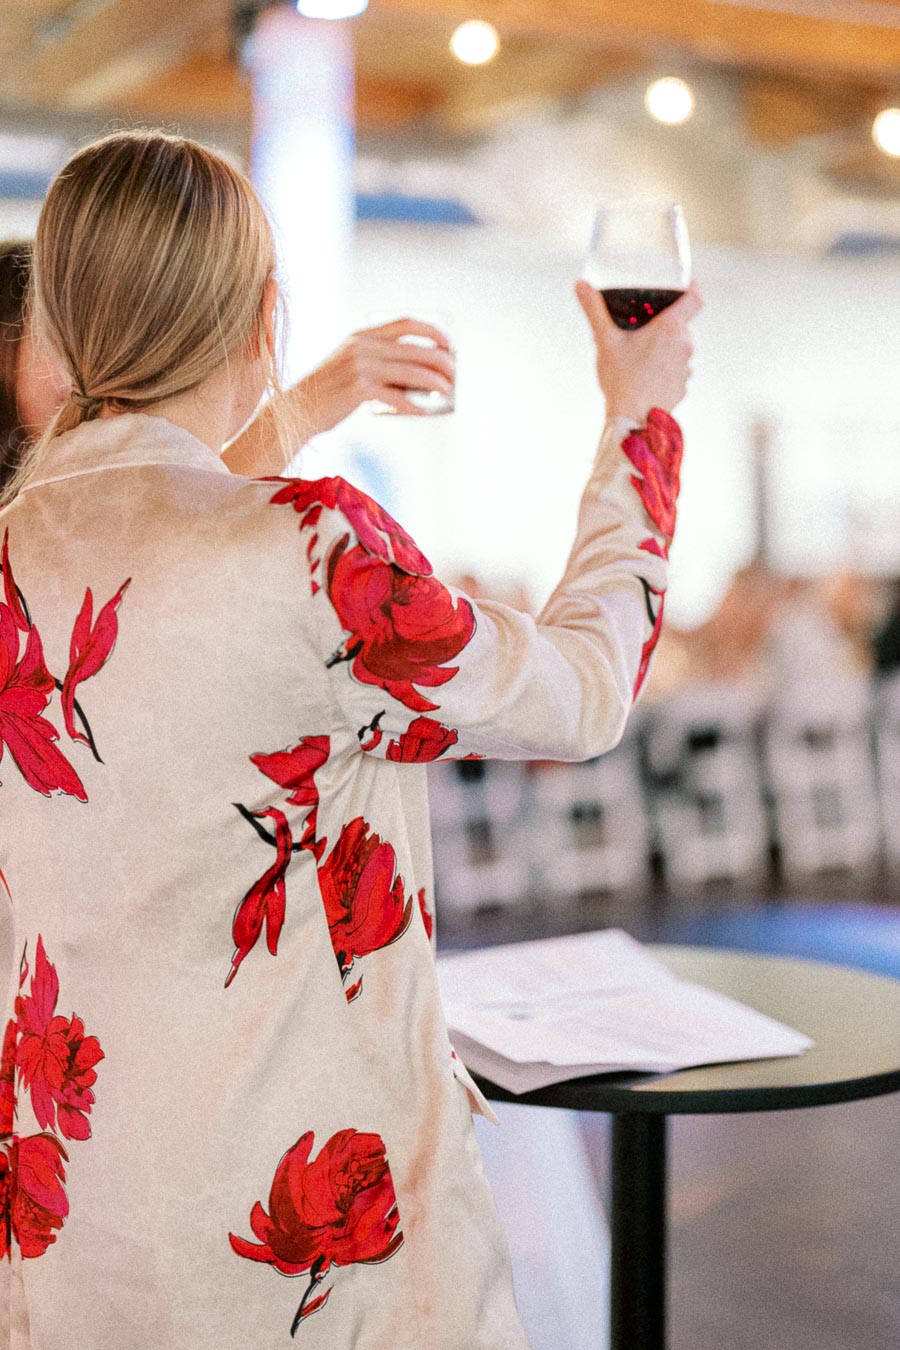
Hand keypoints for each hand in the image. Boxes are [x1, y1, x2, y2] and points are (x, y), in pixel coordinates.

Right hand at [298, 319, 454, 432]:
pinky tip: (426, 412)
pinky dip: (414, 405)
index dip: (432, 331)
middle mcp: (361, 346)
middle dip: (440, 361)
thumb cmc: (328, 393)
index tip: (447, 344)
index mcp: (361, 336)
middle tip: (454, 373)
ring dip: (434, 382)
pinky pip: (396, 397)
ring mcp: (359, 367)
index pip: (405, 323)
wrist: (297, 409)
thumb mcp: (351, 367)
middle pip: (414, 349)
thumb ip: (378, 364)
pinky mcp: (358, 389)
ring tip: (447, 391)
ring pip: (410, 372)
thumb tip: (418, 377)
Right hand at [575, 280, 702, 423]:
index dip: (692, 289)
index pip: (694, 299)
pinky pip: (675, 372)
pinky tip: (644, 378)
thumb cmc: (620, 378)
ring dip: (664, 350)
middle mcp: (684, 345)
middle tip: (641, 334)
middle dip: (663, 327)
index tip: (688, 286)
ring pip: (678, 350)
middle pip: (681, 326)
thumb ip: (593, 310)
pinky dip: (663, 371)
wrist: (632, 419)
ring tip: (639, 360)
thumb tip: (580, 285)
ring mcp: (686, 368)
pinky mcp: (682, 388)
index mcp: (669, 327)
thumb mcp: (604, 340)